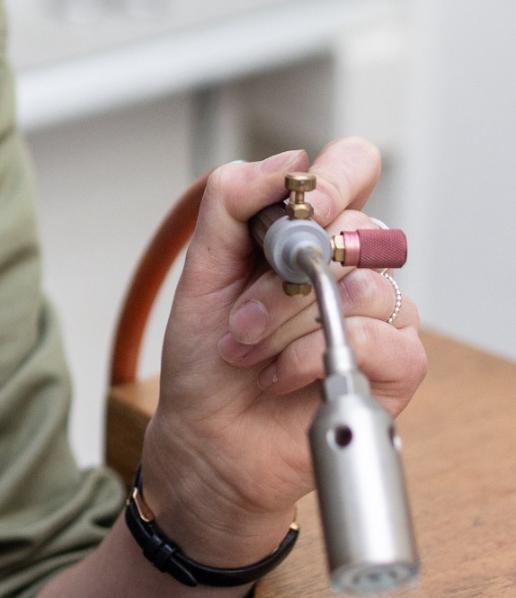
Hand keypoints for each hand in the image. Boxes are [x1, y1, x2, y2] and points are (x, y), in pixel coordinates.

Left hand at [139, 140, 426, 567]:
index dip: (337, 177)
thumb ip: (232, 204)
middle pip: (356, 230)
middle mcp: (350, 265)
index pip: (354, 168)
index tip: (300, 206)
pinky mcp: (395, 365)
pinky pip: (382, 339)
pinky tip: (283, 376)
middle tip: (241, 313)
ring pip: (363, 287)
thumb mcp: (203, 269)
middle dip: (282, 276)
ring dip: (290, 323)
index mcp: (310, 229)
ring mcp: (378, 314)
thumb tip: (287, 163)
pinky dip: (316, 357)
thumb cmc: (208, 355)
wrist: (207, 435)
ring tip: (249, 349)